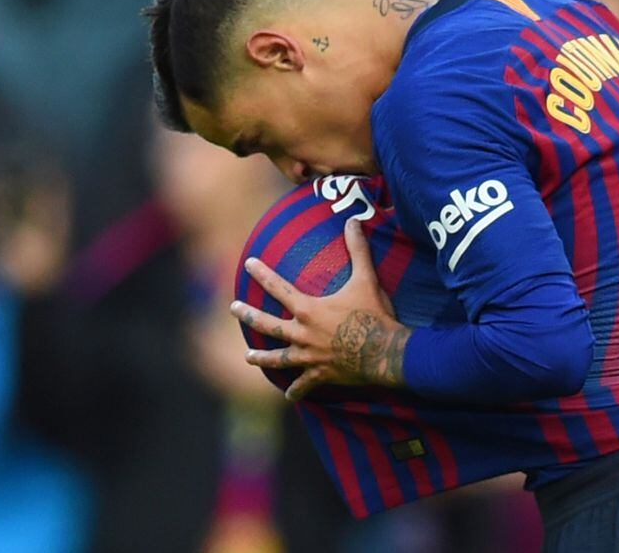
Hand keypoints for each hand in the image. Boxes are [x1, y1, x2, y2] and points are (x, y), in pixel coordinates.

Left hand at [231, 218, 410, 400]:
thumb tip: (353, 220)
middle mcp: (302, 334)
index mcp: (309, 310)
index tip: (248, 263)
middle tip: (233, 308)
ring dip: (262, 358)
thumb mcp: (366, 279)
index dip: (262, 274)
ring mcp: (310, 356)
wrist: (385, 353)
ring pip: (278, 358)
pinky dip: (297, 391)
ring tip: (248, 357)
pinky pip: (305, 384)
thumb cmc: (374, 315)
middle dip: (249, 315)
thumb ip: (358, 250)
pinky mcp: (321, 374)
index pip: (279, 288)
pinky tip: (289, 396)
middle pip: (268, 325)